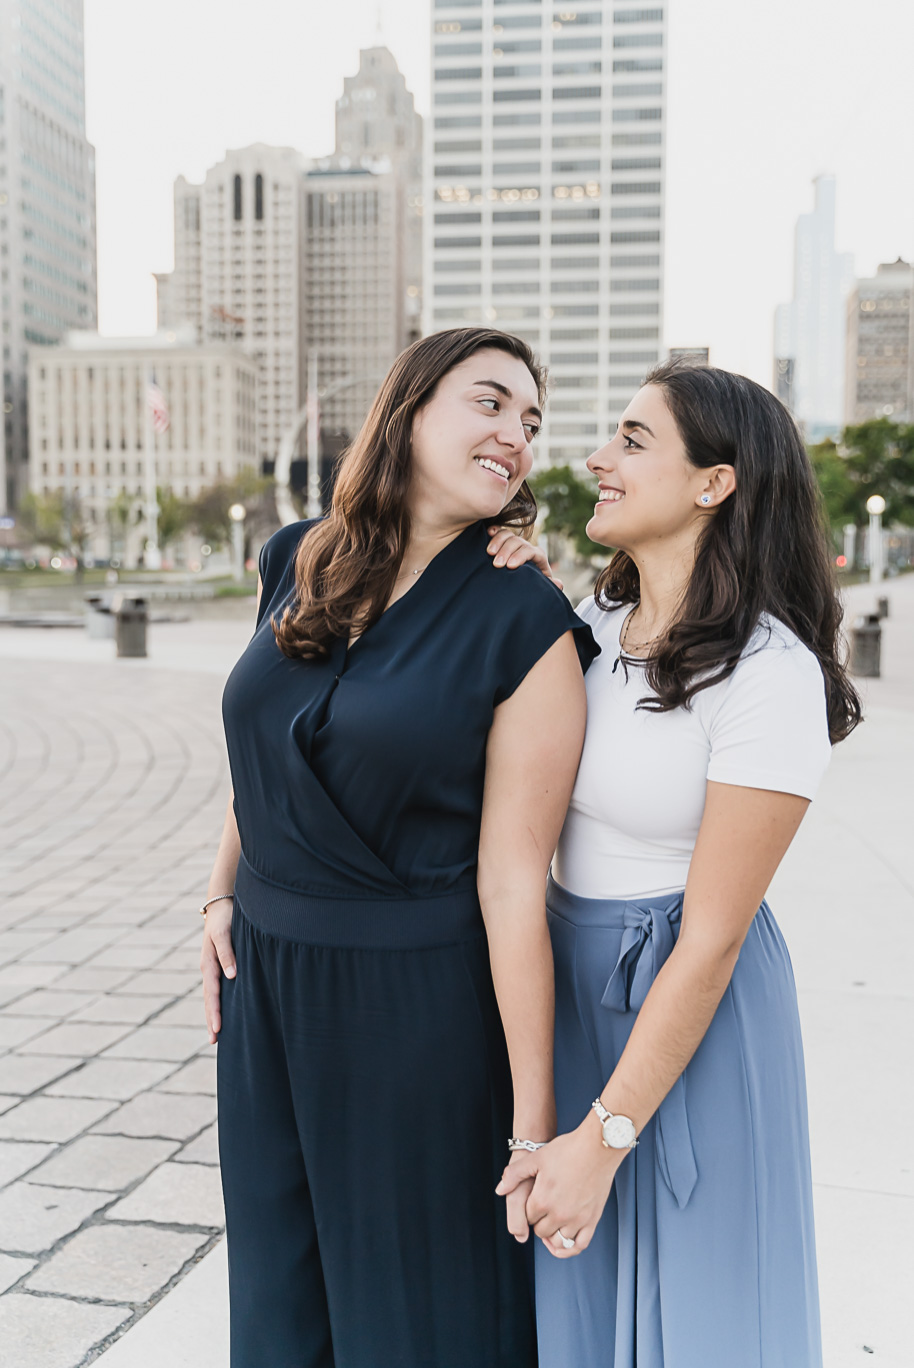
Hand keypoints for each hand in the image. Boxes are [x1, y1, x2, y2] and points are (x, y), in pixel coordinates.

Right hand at [200, 900, 235, 1043]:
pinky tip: (223, 1012)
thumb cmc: (224, 918)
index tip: (217, 1028)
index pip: (211, 993)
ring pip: (211, 996)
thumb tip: (232, 976)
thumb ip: (227, 953)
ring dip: (213, 1013)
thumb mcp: (224, 933)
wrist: (221, 905)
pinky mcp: (219, 965)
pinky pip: (217, 988)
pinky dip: (217, 1002)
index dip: (214, 1011)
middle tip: (214, 1041)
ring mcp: (213, 968)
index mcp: (208, 963)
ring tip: (215, 1034)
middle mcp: (209, 969)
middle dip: (211, 1019)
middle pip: (209, 999)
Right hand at [486, 527, 562, 590]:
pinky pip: (498, 532)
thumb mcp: (539, 586)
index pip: (531, 551)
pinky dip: (494, 531)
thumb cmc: (529, 586)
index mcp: (537, 556)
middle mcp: (525, 547)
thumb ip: (549, 585)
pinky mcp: (502, 542)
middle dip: (507, 552)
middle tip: (497, 565)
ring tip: (489, 553)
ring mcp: (514, 543)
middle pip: (518, 542)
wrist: (518, 585)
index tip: (510, 566)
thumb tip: (559, 584)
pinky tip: (488, 533)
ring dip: (498, 542)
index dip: (521, 556)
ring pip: (507, 535)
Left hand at [496, 1121, 621, 1257]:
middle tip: (543, 1208)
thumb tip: (499, 1190)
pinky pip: (579, 1245)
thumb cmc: (568, 1149)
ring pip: (558, 1241)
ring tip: (552, 1224)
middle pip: (541, 1231)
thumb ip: (514, 1174)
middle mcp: (558, 1214)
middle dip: (539, 1222)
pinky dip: (569, 1249)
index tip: (534, 1199)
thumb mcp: (536, 1158)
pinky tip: (564, 1243)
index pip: (528, 1217)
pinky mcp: (592, 1220)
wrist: (597, 1147)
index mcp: (542, 1200)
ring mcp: (577, 1219)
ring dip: (552, 1236)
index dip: (529, 1209)